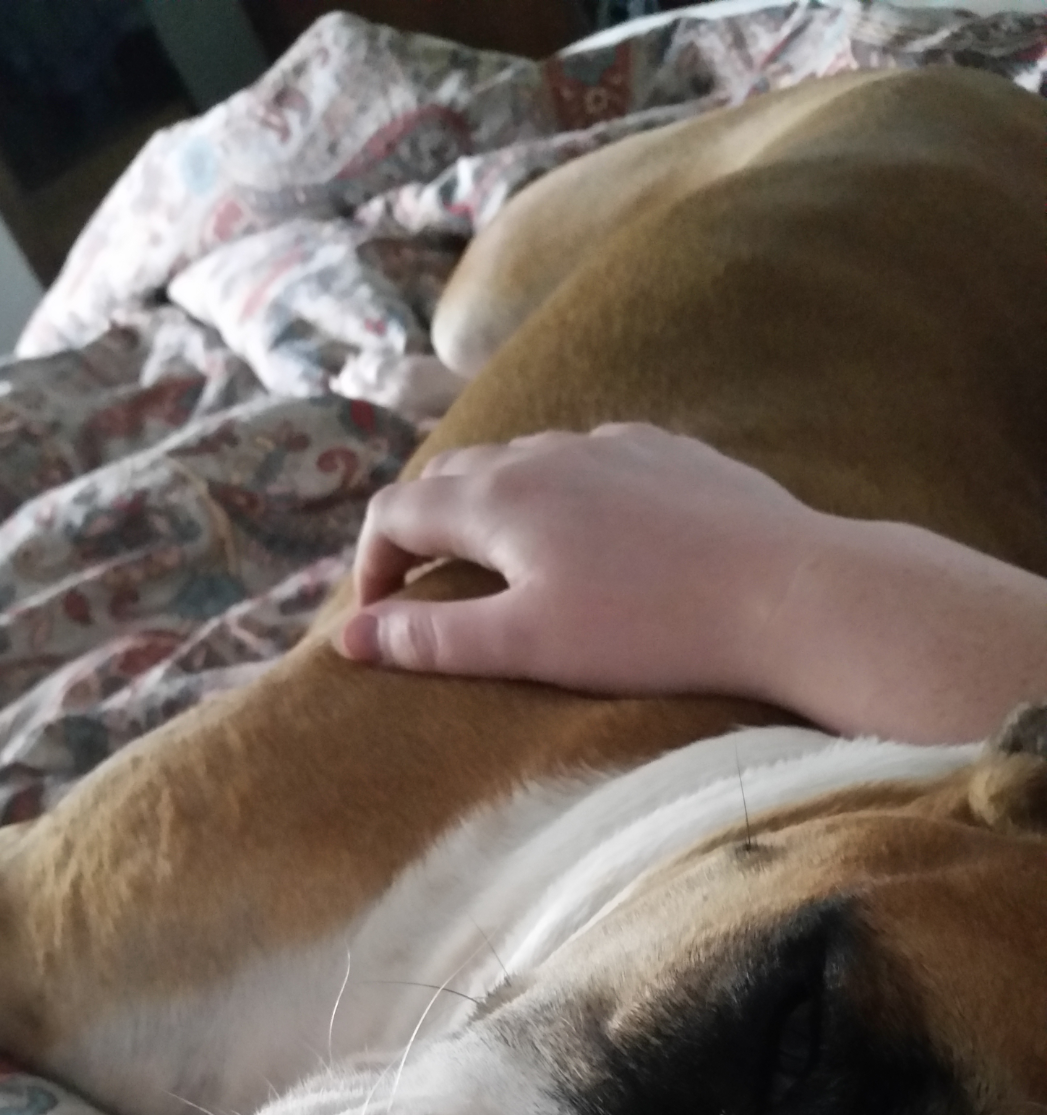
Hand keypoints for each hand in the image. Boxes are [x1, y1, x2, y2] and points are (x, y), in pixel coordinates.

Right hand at [336, 424, 818, 695]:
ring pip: (523, 462)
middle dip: (424, 531)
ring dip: (492, 508)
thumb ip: (434, 638)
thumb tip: (352, 638)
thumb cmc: (651, 630)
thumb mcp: (527, 646)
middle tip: (429, 591)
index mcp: (499, 498)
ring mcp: (611, 444)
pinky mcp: (669, 451)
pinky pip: (590, 460)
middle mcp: (546, 453)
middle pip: (453, 477)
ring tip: (504, 565)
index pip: (396, 511)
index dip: (370, 564)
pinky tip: (592, 538)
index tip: (377, 616)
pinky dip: (561, 494)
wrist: (786, 593)